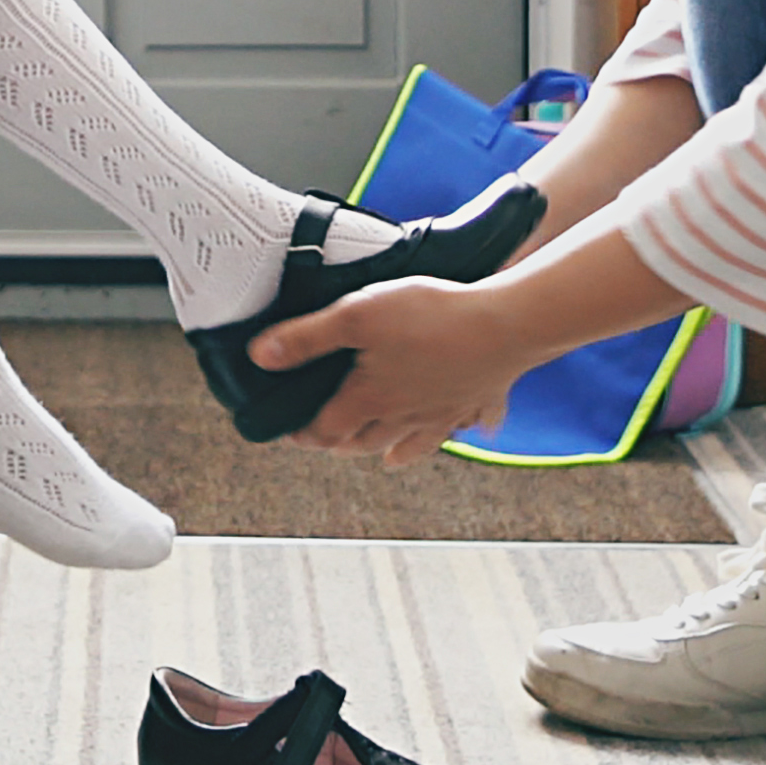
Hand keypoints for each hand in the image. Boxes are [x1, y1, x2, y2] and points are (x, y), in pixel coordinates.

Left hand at [252, 276, 550, 464]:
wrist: (506, 325)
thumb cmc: (431, 317)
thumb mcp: (355, 315)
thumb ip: (306, 338)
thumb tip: (259, 358)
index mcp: (371, 399)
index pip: (326, 431)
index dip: (302, 434)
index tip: (289, 431)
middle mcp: (405, 416)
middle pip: (364, 443)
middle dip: (340, 443)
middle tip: (326, 436)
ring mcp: (443, 414)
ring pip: (410, 444)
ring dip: (389, 449)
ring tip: (381, 449)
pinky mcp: (476, 401)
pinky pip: (460, 427)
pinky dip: (451, 433)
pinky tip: (458, 429)